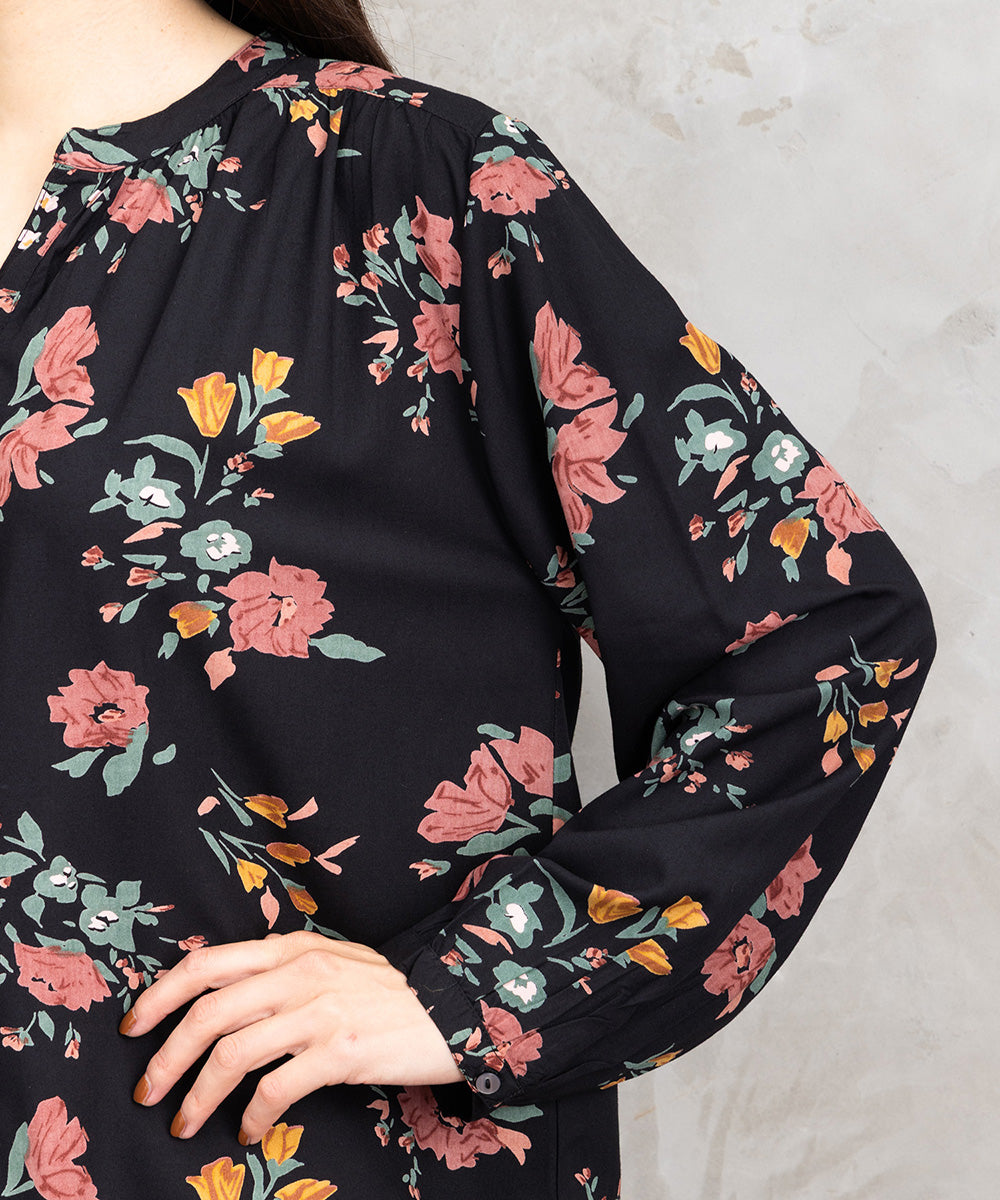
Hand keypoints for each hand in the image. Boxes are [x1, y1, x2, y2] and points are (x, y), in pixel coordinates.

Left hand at [119, 929, 462, 1142]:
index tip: (135, 1027)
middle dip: (164, 1057)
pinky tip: (248, 1131)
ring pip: (231, 1054)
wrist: (453, 1006)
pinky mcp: (340, 1052)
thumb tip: (226, 998)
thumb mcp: (333, 961)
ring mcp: (320, 1011)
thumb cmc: (389, 991)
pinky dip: (250, 1117)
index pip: (206, 963)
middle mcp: (299, 973)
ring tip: (185, 1123)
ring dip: (197, 1097)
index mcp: (290, 948)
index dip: (160, 995)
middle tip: (146, 1092)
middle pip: (207, 1013)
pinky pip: (274, 1089)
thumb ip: (282, 970)